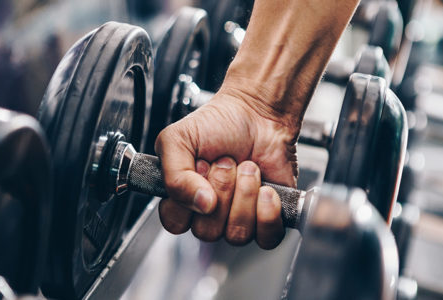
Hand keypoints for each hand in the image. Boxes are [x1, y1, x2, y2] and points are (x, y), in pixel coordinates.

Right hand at [155, 89, 298, 248]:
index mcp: (183, 197)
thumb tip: (200, 204)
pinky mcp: (267, 219)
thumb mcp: (178, 139)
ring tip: (248, 168)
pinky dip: (268, 212)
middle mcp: (209, 212)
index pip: (176, 224)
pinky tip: (267, 189)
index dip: (188, 200)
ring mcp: (238, 218)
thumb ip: (173, 175)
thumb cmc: (219, 124)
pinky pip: (266, 237)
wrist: (258, 112)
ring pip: (237, 234)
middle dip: (221, 190)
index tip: (199, 169)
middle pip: (207, 231)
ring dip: (244, 194)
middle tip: (227, 163)